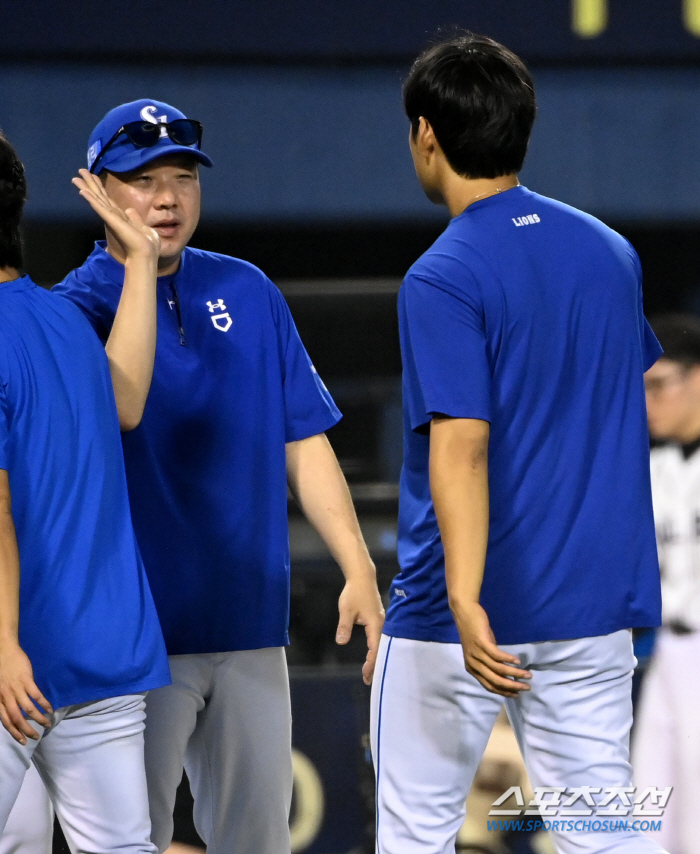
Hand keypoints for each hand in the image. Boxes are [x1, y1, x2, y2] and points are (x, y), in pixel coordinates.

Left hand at [0, 641, 51, 744]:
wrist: (3, 650)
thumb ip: (2, 699)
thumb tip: (10, 712)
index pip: (6, 721)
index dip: (14, 733)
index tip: (23, 741)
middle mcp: (6, 697)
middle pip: (17, 719)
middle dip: (27, 731)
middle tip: (36, 737)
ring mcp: (17, 689)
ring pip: (28, 709)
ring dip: (38, 719)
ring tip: (47, 724)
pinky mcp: (26, 680)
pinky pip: (36, 696)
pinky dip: (43, 704)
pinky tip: (50, 709)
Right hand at [72, 169, 159, 262]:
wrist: (146, 254)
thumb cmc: (147, 245)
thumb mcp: (143, 227)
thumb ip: (134, 218)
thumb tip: (129, 210)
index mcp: (120, 217)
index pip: (107, 200)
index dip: (100, 188)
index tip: (93, 177)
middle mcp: (112, 216)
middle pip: (99, 196)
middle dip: (90, 183)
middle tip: (80, 170)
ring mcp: (110, 218)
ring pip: (96, 199)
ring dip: (86, 187)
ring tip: (76, 177)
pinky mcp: (111, 220)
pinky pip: (99, 207)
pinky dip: (90, 199)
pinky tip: (82, 191)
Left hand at [336, 571, 384, 685]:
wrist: (362, 577)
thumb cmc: (354, 592)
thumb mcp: (346, 610)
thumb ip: (344, 626)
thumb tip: (341, 642)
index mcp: (376, 624)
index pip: (375, 649)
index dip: (371, 663)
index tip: (365, 674)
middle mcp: (382, 625)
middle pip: (381, 649)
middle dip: (375, 665)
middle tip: (367, 680)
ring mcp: (381, 622)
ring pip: (381, 645)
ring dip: (376, 658)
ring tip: (370, 673)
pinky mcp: (378, 620)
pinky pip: (380, 639)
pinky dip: (376, 650)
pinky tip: (372, 655)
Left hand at [453, 601, 530, 697]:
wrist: (464, 612)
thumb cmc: (474, 632)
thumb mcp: (480, 652)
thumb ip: (489, 663)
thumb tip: (505, 674)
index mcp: (472, 669)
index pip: (489, 686)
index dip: (504, 692)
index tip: (517, 694)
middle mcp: (473, 664)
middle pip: (495, 681)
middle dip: (512, 686)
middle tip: (526, 688)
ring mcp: (477, 654)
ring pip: (498, 669)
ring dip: (515, 673)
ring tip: (527, 675)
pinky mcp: (481, 643)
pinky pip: (497, 655)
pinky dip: (508, 660)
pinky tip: (518, 661)